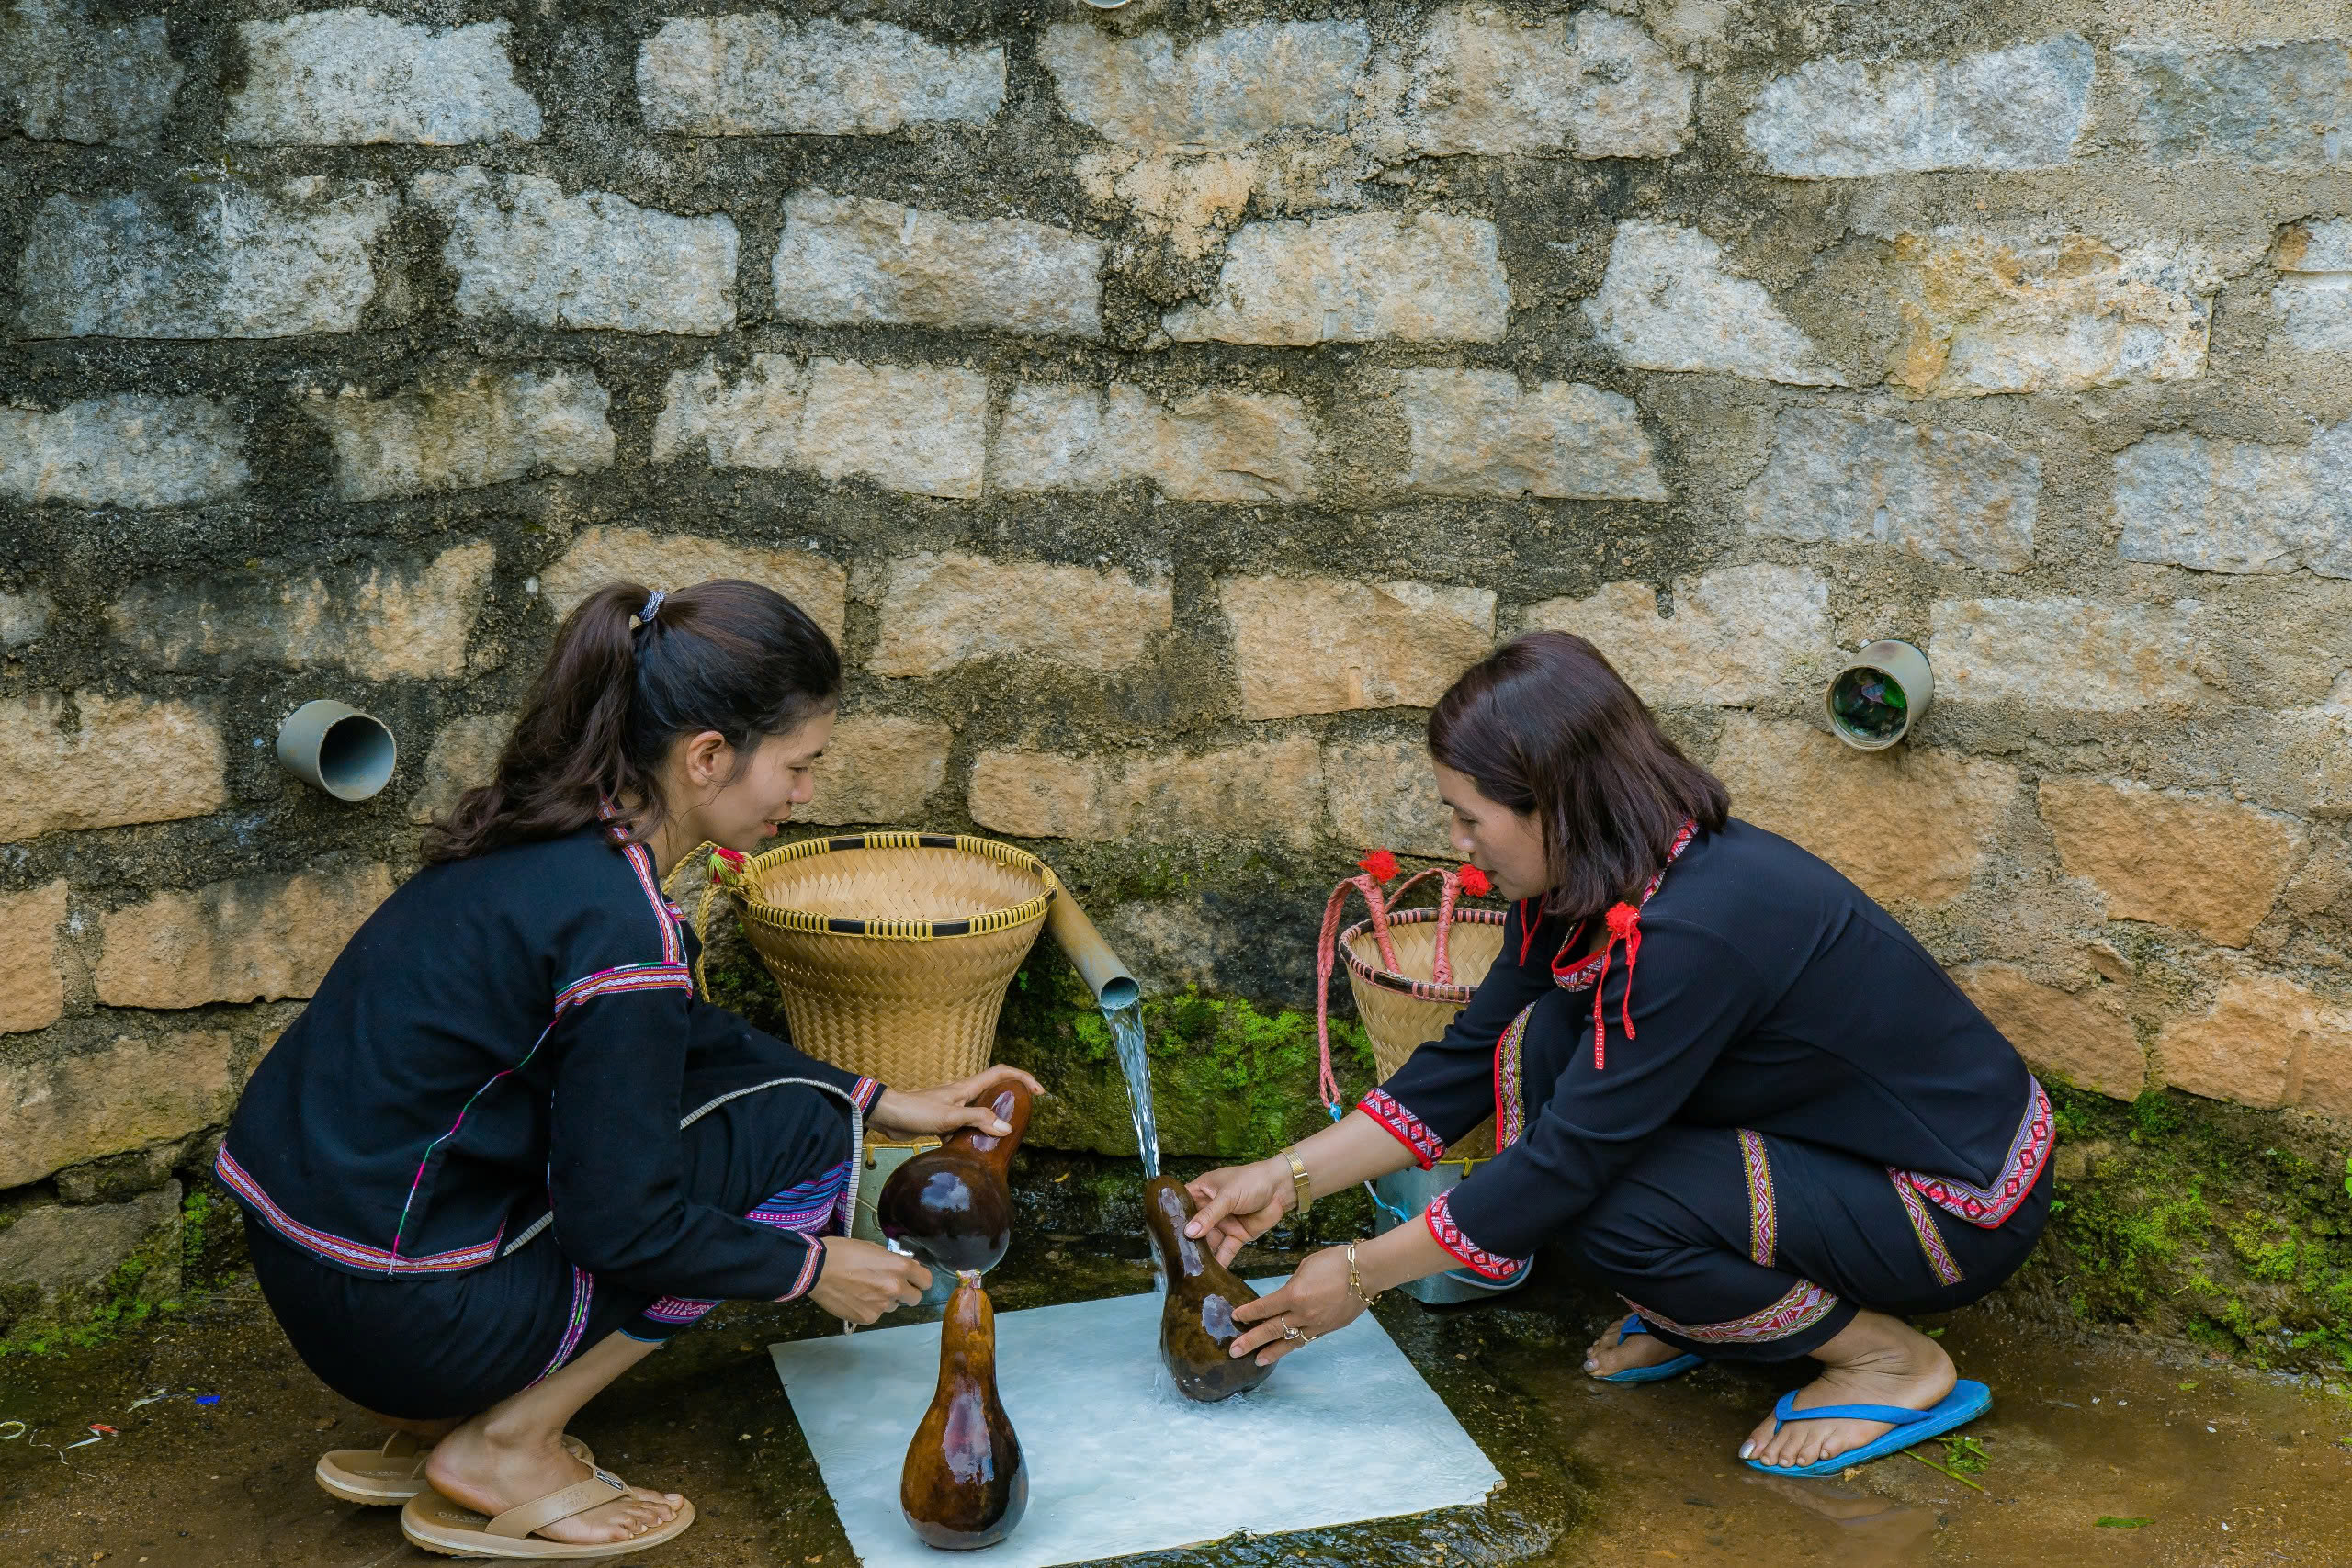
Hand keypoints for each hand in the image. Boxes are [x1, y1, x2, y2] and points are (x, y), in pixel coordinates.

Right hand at [807, 1236, 930, 1323]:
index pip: (926, 1281)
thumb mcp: (874, 1249)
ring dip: (885, 1300)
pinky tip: (854, 1298)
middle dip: (906, 1293)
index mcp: (899, 1267)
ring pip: (893, 1306)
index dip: (920, 1280)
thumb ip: (894, 1261)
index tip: (913, 1279)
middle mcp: (895, 1288)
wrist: (817, 1269)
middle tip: (891, 1286)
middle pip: (915, 1298)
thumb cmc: (844, 1252)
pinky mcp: (867, 1318)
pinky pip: (876, 1314)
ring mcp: (882, 1306)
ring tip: (865, 1289)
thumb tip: (908, 1268)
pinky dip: (869, 1308)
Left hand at [868, 1065, 1043, 1140]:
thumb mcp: (950, 1116)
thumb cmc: (916, 1110)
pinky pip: (965, 1128)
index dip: (1022, 1078)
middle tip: (1024, 1117)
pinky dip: (971, 1138)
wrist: (887, 1115)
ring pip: (980, 1113)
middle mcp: (963, 1094)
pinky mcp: (943, 1122)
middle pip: (994, 1091)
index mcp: (967, 1087)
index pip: (1002, 1073)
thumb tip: (1006, 1128)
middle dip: (1012, 1100)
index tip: (1038, 1092)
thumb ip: (977, 1120)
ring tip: (1002, 1141)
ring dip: (991, 1123)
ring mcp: (953, 1108)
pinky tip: (973, 1153)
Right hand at [1184, 1157, 1291, 1267]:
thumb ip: (1209, 1215)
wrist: (1282, 1188)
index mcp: (1203, 1191)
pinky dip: (1220, 1261)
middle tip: (1176, 1258)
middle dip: (1188, 1242)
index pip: (1183, 1206)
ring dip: (1203, 1254)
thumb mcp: (1228, 1195)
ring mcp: (1224, 1223)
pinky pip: (1226, 1250)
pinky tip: (1212, 1273)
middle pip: (1195, 1228)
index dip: (1173, 1219)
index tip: (1163, 1235)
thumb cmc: (1252, 1180)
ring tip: (1191, 1270)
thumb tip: (1189, 1233)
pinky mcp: (1237, 1235)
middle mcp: (1210, 1208)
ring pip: (1209, 1242)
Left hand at [1228, 1247, 1363, 1365]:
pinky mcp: (1328, 1329)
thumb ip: (1292, 1285)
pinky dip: (1293, 1345)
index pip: (1264, 1307)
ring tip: (1257, 1361)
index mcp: (1294, 1295)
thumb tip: (1285, 1296)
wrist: (1366, 1272)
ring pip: (1289, 1342)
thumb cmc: (1335, 1262)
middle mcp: (1303, 1314)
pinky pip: (1306, 1339)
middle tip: (1233, 1351)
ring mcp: (1317, 1324)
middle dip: (1250, 1341)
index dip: (1247, 1313)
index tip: (1234, 1317)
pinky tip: (1285, 1350)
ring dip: (1271, 1352)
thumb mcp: (1305, 1267)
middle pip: (1271, 1330)